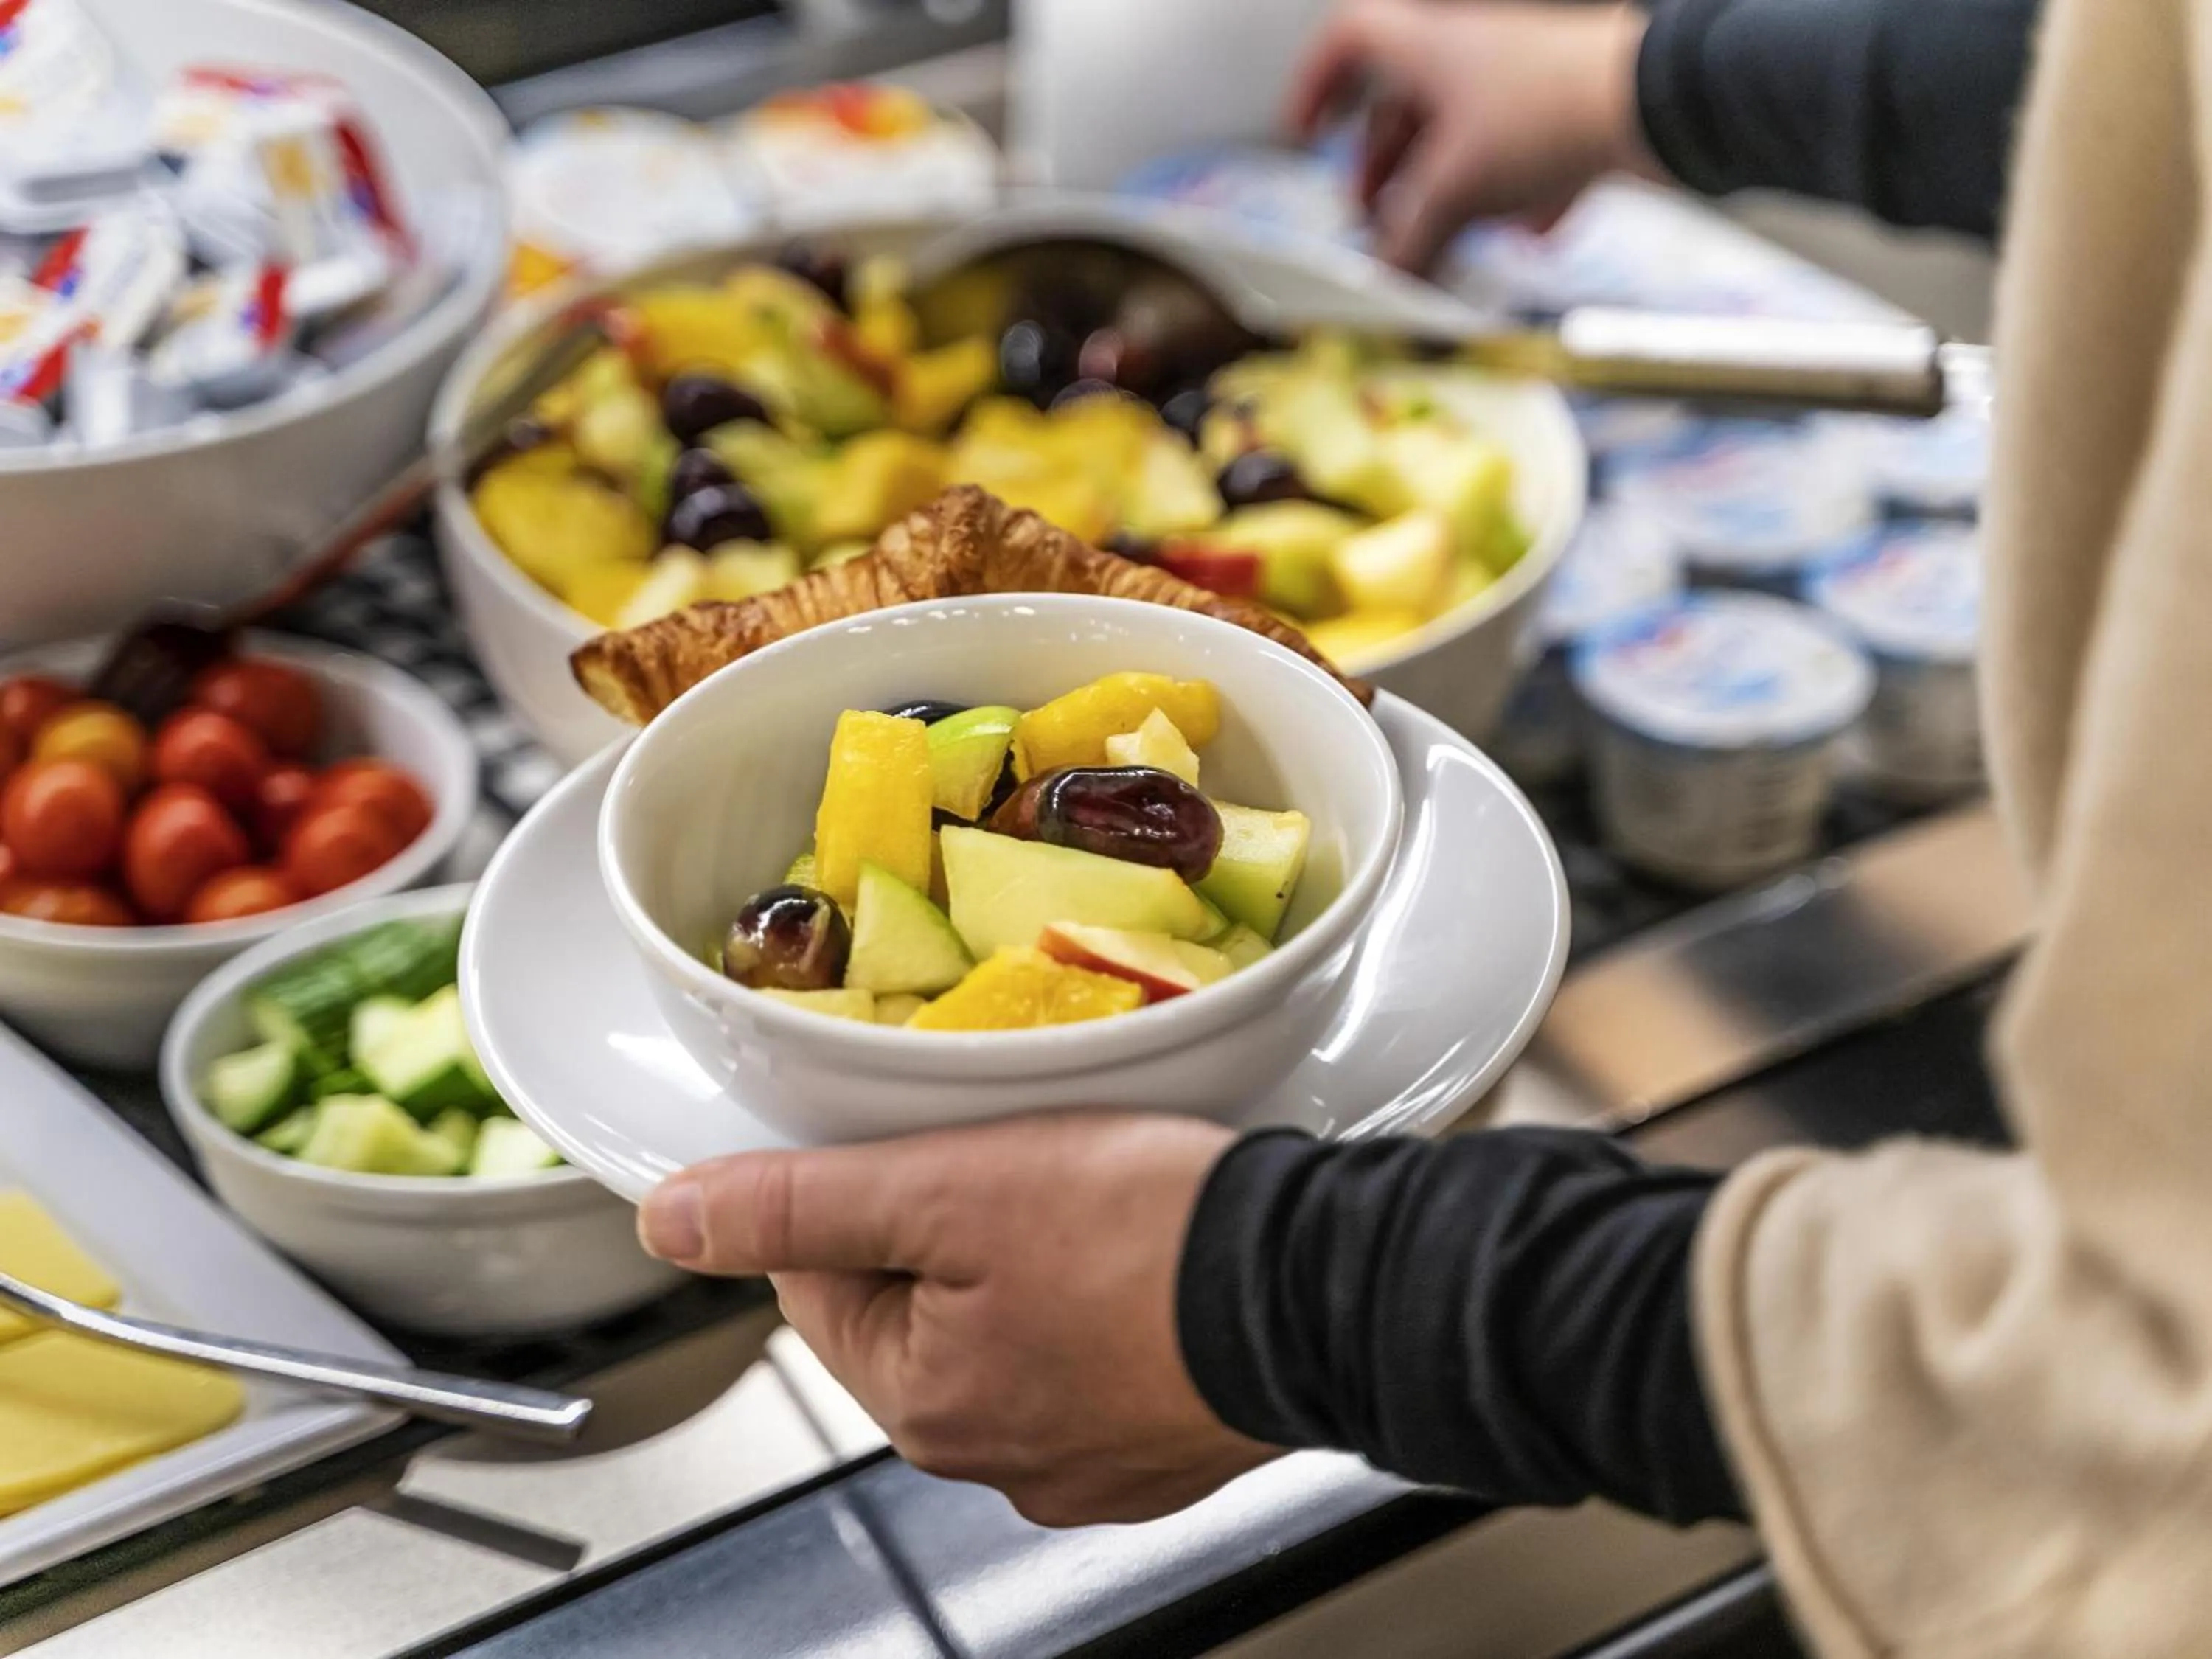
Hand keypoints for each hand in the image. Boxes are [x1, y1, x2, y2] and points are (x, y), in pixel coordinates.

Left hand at [638, 1113, 1279, 1525]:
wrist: (1324, 1284)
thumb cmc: (1150, 1237)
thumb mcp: (945, 1187)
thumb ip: (797, 1204)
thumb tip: (672, 1220)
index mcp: (924, 1403)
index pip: (821, 1279)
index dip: (858, 1189)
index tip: (919, 1142)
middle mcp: (995, 1456)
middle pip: (915, 1305)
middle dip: (949, 1223)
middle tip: (1018, 1157)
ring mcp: (1087, 1459)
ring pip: (1007, 1326)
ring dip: (1028, 1261)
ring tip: (1093, 1197)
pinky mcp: (1163, 1441)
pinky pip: (1094, 1355)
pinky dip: (1106, 1302)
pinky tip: (1143, 1255)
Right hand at [1290, 0, 1656, 271]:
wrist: (1654, 102)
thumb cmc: (1546, 114)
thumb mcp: (1454, 190)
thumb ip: (1409, 241)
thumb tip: (1385, 281)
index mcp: (1427, 48)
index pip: (1348, 43)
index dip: (1317, 86)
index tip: (1307, 133)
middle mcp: (1471, 55)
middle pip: (1405, 104)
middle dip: (1384, 165)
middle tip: (1375, 215)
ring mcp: (1522, 80)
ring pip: (1465, 132)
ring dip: (1446, 187)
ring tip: (1441, 237)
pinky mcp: (1568, 110)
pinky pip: (1527, 152)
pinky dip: (1517, 192)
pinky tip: (1526, 234)